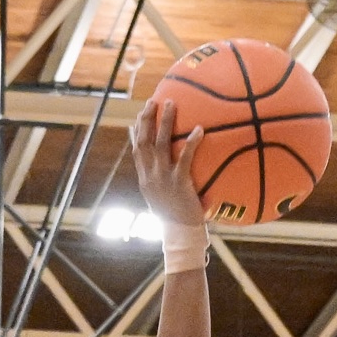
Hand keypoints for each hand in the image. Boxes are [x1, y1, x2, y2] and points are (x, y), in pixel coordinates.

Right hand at [130, 99, 205, 230]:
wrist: (181, 235)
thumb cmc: (176, 219)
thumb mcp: (163, 201)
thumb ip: (163, 184)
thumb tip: (171, 170)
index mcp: (145, 180)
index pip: (137, 151)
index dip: (137, 131)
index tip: (140, 116)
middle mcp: (150, 177)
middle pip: (144, 142)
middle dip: (147, 119)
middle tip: (152, 101)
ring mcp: (163, 179)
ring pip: (161, 144)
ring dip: (165, 122)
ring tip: (171, 104)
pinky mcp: (179, 183)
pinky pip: (185, 158)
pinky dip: (191, 143)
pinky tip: (198, 130)